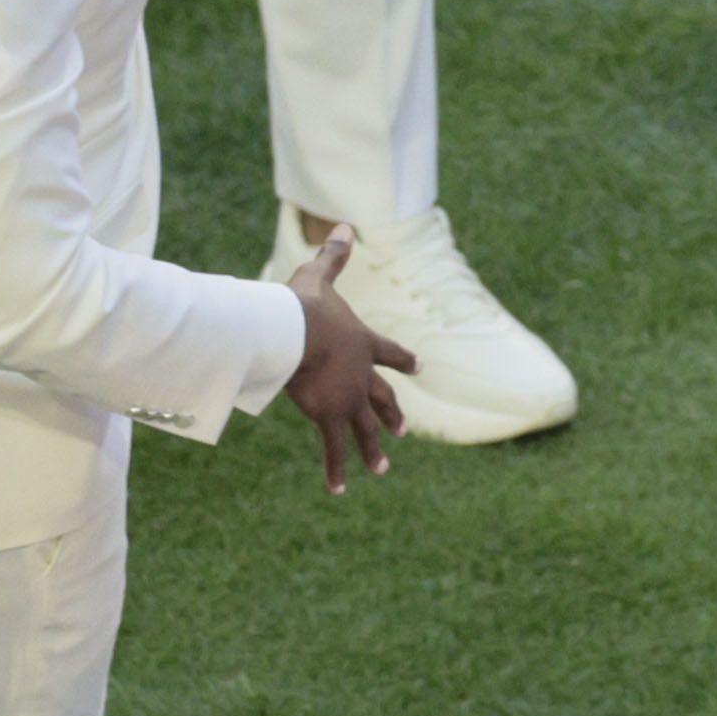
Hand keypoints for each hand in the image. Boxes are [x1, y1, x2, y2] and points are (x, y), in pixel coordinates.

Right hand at [284, 228, 414, 494]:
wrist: (297, 332)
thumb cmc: (304, 303)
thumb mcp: (319, 276)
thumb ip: (334, 256)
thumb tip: (345, 226)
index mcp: (365, 343)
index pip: (392, 352)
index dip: (405, 359)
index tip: (419, 367)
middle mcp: (362, 375)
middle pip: (382, 398)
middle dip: (392, 413)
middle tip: (405, 429)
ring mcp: (348, 398)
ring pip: (365, 429)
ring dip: (374, 449)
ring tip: (382, 468)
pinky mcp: (329, 416)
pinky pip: (334, 449)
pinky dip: (338, 470)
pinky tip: (341, 489)